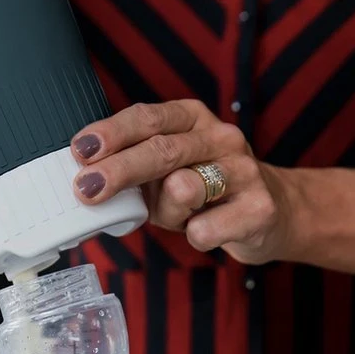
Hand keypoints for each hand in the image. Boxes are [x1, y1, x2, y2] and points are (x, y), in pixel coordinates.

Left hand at [70, 100, 298, 264]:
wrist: (274, 212)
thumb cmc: (206, 189)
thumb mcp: (168, 168)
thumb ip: (135, 165)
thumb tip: (86, 177)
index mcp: (192, 118)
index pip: (147, 118)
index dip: (112, 134)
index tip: (80, 150)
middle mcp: (221, 137)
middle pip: (162, 149)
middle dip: (119, 170)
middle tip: (86, 189)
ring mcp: (244, 171)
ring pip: (185, 187)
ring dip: (165, 210)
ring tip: (176, 215)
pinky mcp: (259, 208)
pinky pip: (205, 229)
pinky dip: (194, 235)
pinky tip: (203, 230)